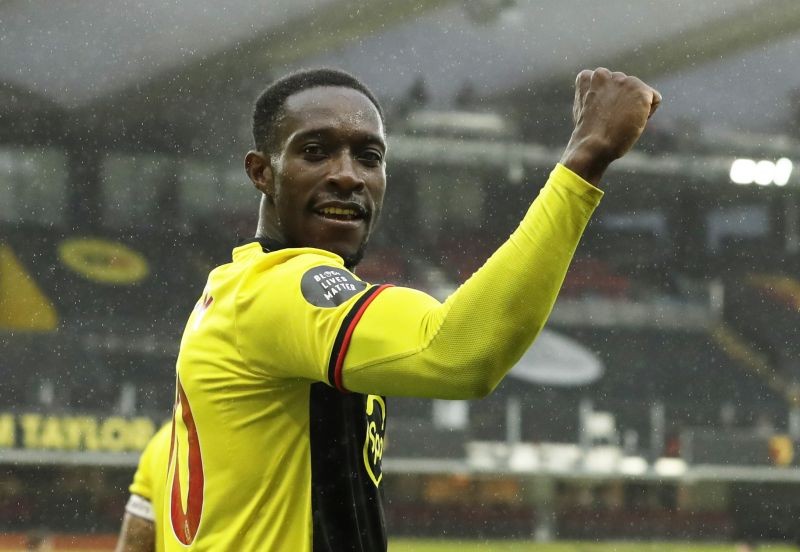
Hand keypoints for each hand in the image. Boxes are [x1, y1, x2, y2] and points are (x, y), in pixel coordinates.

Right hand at [559, 68, 660, 184]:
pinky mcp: (639, 89)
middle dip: (623, 103)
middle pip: (625, 87)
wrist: (592, 146)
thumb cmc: (588, 136)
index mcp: (587, 77)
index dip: (606, 103)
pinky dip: (648, 114)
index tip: (598, 116)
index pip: (608, 85)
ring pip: (640, 93)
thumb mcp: (585, 110)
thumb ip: (595, 96)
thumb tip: (609, 97)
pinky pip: (655, 99)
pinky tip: (631, 122)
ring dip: (635, 108)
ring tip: (619, 122)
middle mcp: (603, 73)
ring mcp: (622, 80)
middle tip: (609, 122)